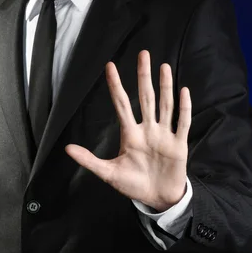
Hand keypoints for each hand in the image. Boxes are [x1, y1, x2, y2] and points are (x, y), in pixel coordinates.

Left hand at [65, 50, 190, 211]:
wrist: (157, 199)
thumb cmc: (133, 184)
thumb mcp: (108, 173)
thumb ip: (89, 160)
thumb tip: (67, 148)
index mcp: (130, 134)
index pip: (121, 104)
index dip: (115, 86)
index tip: (110, 66)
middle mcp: (147, 130)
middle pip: (145, 97)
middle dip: (143, 76)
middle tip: (143, 54)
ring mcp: (163, 135)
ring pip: (164, 105)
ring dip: (165, 86)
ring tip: (163, 67)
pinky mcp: (178, 144)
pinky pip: (182, 123)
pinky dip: (184, 108)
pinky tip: (183, 91)